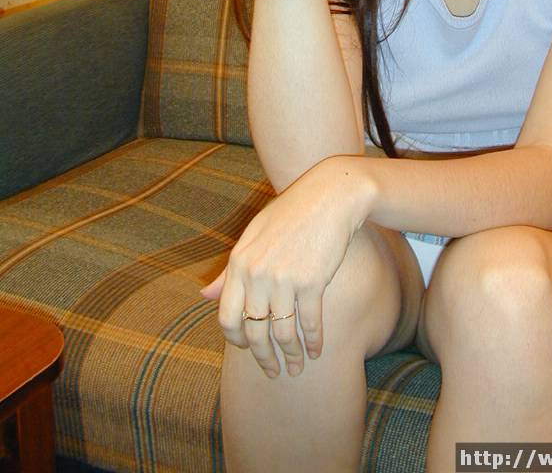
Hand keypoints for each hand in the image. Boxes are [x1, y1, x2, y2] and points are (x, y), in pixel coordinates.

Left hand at [201, 157, 370, 377]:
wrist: (330, 196)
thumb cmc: (291, 214)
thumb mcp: (254, 235)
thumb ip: (230, 269)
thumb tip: (204, 295)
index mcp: (239, 262)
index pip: (226, 317)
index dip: (236, 341)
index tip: (248, 350)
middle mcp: (257, 274)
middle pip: (254, 332)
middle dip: (264, 358)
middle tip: (274, 372)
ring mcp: (284, 279)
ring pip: (282, 333)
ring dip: (291, 356)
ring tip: (296, 368)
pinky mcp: (312, 282)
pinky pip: (309, 323)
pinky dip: (313, 342)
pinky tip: (316, 351)